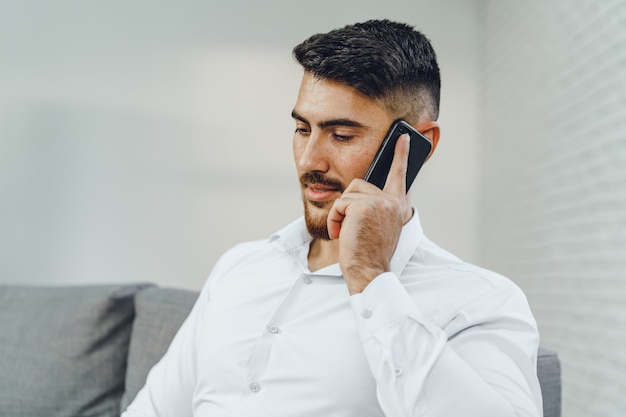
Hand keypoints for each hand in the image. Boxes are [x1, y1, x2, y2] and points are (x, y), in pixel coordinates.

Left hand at [327, 134, 412, 294]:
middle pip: (357, 185)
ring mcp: (380, 202)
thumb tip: (361, 193)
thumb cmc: (369, 253)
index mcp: (398, 206)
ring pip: (346, 196)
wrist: (368, 271)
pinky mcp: (364, 206)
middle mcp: (393, 202)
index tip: (404, 136)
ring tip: (350, 233)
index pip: (399, 175)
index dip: (401, 155)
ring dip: (341, 216)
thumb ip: (377, 207)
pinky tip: (344, 234)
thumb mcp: (379, 226)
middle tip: (353, 230)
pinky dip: (335, 220)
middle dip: (347, 206)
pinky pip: (339, 204)